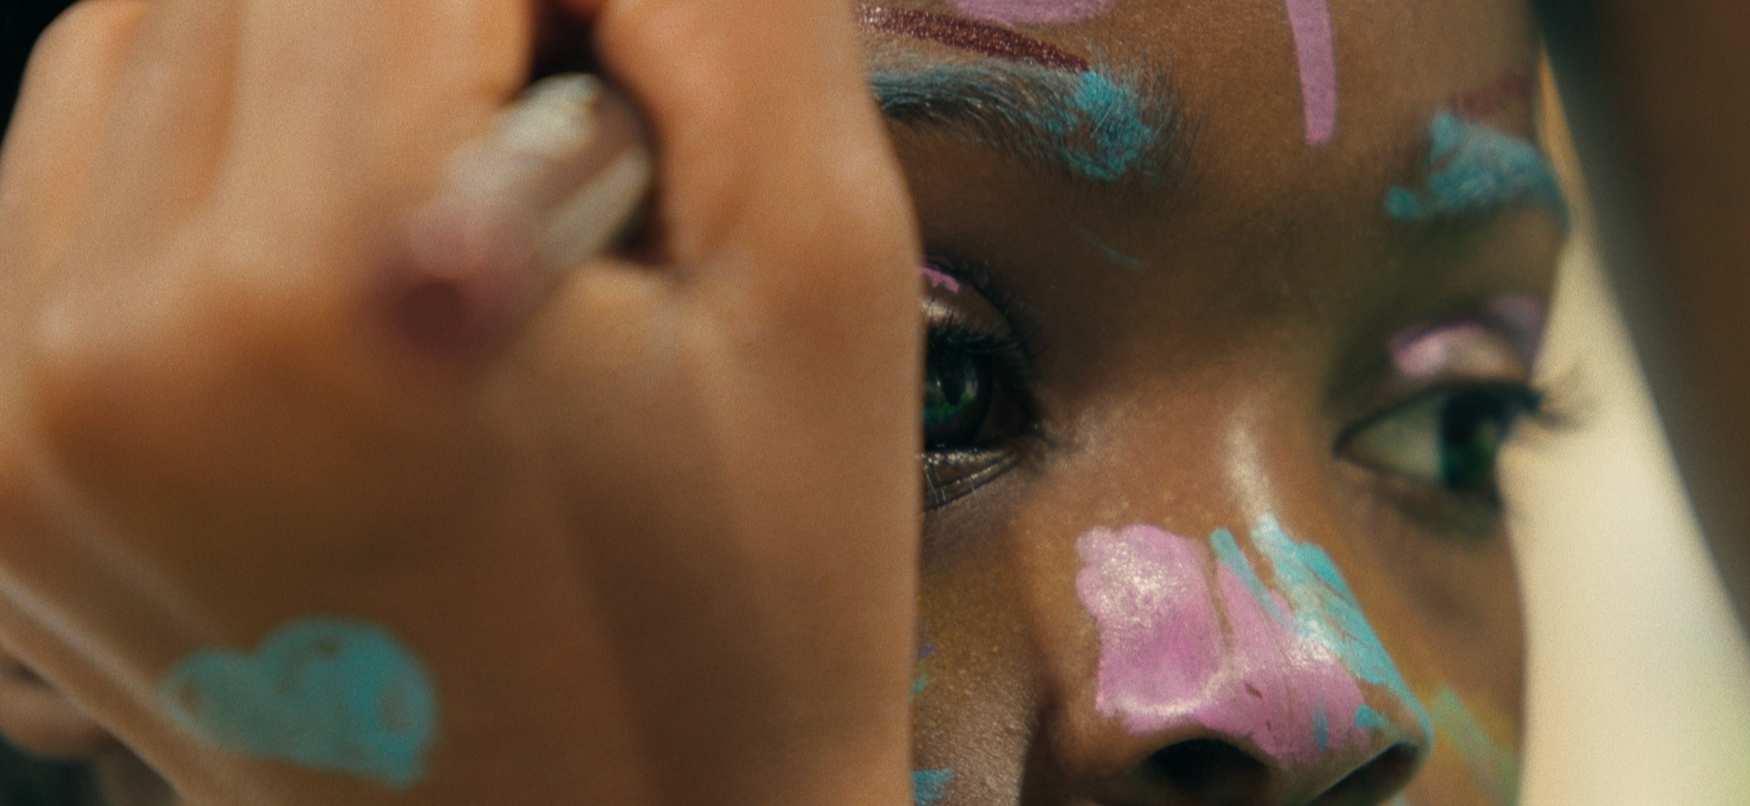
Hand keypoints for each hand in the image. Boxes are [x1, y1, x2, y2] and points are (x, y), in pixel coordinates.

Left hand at [0, 1, 919, 803]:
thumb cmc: (755, 606)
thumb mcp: (825, 277)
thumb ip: (728, 10)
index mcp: (335, 298)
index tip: (625, 84)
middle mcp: (107, 351)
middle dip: (438, 21)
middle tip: (564, 173)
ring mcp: (17, 426)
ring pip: (142, 39)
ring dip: (315, 66)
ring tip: (455, 229)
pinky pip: (67, 179)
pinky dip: (212, 158)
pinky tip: (345, 278)